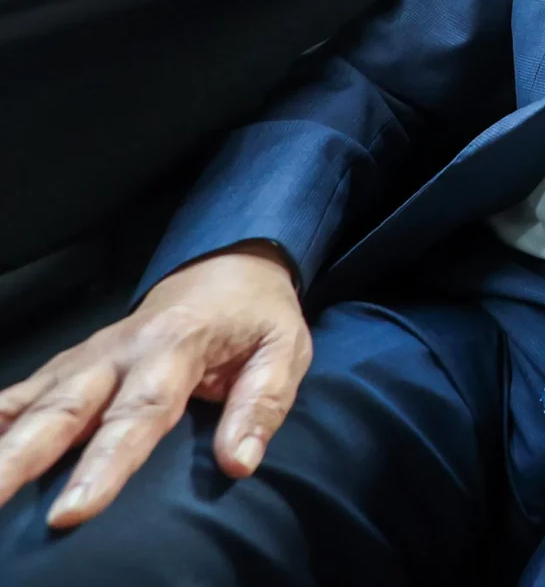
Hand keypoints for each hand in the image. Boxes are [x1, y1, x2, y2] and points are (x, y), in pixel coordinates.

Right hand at [0, 246, 308, 527]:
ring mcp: (86, 358)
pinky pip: (20, 394)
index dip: (105, 464)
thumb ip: (261, 406)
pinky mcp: (68, 366)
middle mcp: (118, 352)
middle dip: (22, 459)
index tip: (73, 509)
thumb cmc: (256, 317)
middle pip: (64, 411)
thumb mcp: (283, 351)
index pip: (138, 413)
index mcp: (175, 346)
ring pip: (31, 404)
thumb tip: (239, 463)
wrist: (228, 269)